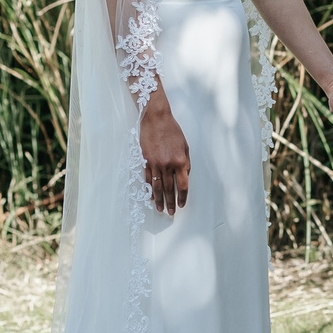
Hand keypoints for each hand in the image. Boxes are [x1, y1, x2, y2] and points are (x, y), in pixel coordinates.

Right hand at [139, 92, 188, 214]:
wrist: (156, 119)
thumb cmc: (173, 131)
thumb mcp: (185, 147)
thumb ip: (186, 164)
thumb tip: (185, 177)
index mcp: (180, 162)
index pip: (182, 185)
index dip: (182, 197)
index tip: (182, 205)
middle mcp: (168, 165)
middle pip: (169, 189)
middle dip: (170, 202)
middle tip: (170, 213)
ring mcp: (155, 164)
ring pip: (157, 186)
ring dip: (159, 199)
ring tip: (160, 209)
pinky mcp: (145, 161)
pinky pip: (147, 178)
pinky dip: (149, 189)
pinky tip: (151, 196)